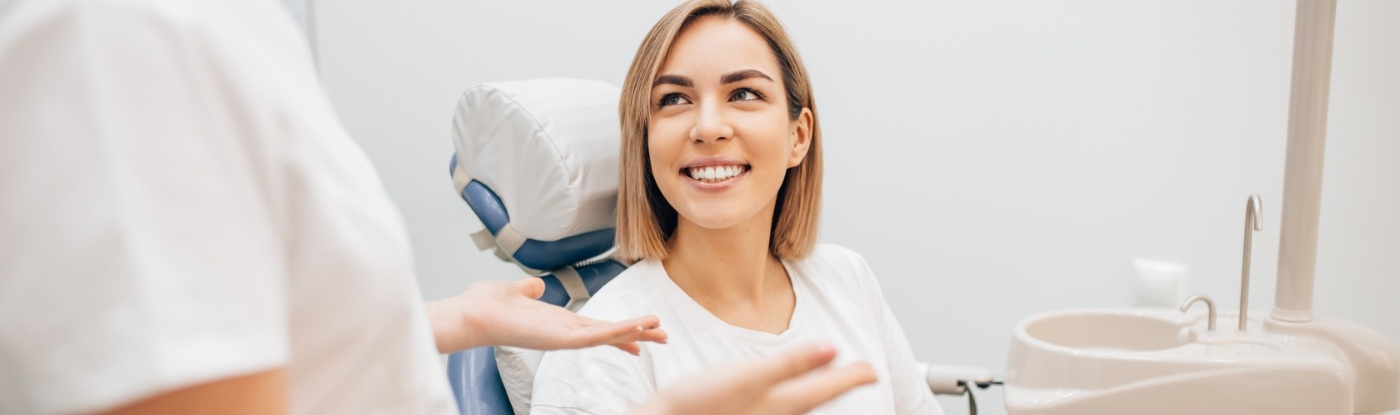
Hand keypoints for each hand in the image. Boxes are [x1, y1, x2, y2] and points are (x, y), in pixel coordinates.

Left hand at [427, 278, 666, 353]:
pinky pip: (594, 337)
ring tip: (660, 331)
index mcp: (557, 321)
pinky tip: (635, 329)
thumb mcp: (516, 291)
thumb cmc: (487, 305)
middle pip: (609, 333)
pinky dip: (616, 333)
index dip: (620, 328)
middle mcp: (563, 332)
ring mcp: (563, 338)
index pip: (596, 326)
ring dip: (634, 332)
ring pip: (606, 336)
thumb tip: (536, 285)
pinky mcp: (559, 340)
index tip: (642, 332)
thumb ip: (529, 289)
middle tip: (664, 336)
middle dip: (637, 334)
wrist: (471, 313)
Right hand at [630, 344, 877, 414]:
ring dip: (816, 393)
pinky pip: (780, 412)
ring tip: (828, 382)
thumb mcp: (749, 376)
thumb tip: (832, 350)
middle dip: (837, 386)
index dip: (852, 377)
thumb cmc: (702, 404)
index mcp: (785, 403)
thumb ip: (792, 363)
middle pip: (816, 400)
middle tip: (860, 374)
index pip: (828, 388)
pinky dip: (791, 402)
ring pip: (799, 407)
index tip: (873, 369)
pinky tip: (782, 397)